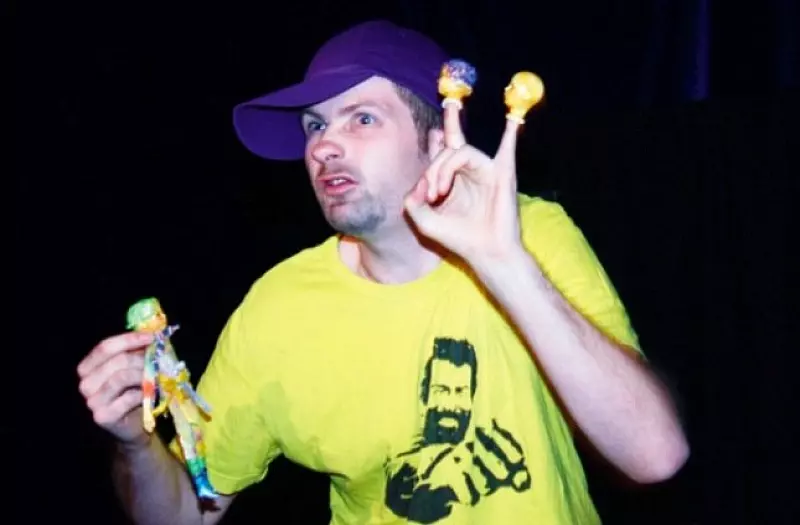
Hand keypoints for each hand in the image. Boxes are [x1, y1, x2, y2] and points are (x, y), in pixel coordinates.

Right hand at [77, 331, 153, 445]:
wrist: (133, 425)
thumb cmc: (132, 393)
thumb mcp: (132, 369)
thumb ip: (136, 353)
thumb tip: (153, 335)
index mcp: (87, 368)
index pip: (105, 347)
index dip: (129, 339)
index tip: (151, 337)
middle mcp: (85, 384)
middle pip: (116, 361)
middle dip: (142, 359)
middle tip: (159, 362)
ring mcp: (92, 401)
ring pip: (122, 377)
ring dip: (144, 375)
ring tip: (156, 378)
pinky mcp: (103, 416)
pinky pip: (128, 397)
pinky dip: (143, 393)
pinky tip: (149, 395)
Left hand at [404, 101, 525, 265]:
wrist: (485, 254)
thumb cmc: (459, 238)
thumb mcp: (425, 221)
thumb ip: (412, 201)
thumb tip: (419, 183)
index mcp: (453, 177)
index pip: (443, 147)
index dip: (434, 143)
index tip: (428, 163)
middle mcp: (469, 170)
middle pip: (450, 143)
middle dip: (435, 158)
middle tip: (432, 190)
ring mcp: (485, 170)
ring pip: (460, 151)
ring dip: (443, 169)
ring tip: (438, 194)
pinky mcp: (501, 175)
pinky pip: (506, 149)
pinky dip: (510, 133)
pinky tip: (513, 119)